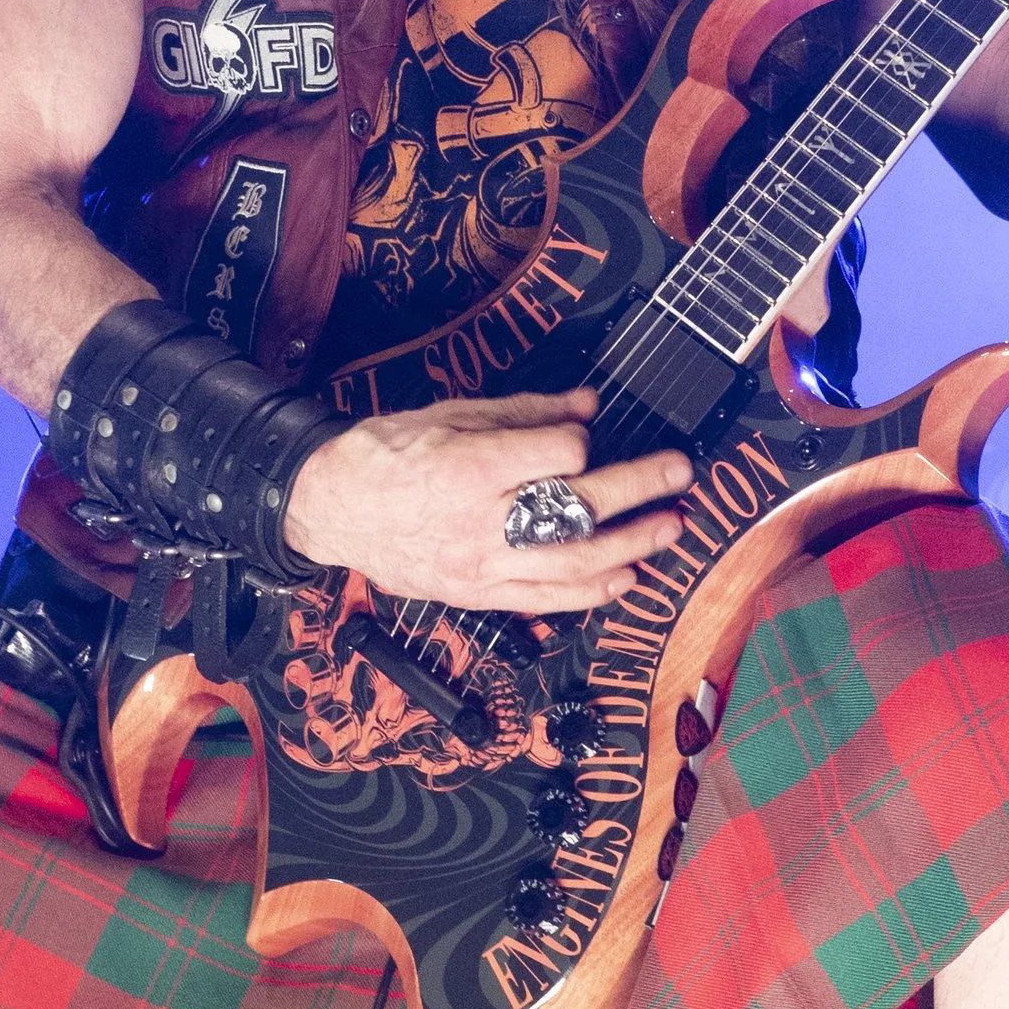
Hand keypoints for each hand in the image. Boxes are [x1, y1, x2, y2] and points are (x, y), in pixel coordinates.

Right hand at [282, 387, 692, 616]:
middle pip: (577, 508)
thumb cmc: (383, 456)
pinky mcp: (478, 594)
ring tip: (670, 526)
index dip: (579, 440)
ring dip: (631, 544)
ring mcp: (480, 566)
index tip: (582, 434)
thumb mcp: (448, 415)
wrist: (330, 508)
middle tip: (678, 472)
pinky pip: (546, 600)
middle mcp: (480, 522)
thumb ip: (522, 413)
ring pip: (573, 562)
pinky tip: (626, 576)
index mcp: (468, 468)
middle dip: (638, 488)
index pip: (556, 455)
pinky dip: (592, 592)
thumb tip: (585, 408)